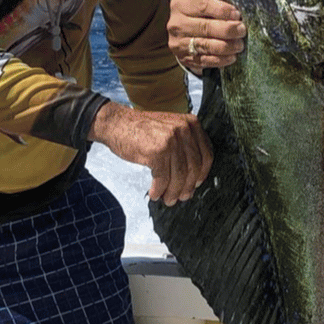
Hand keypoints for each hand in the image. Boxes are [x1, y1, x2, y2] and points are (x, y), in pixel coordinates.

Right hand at [89, 102, 211, 205]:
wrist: (116, 123)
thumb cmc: (142, 129)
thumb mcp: (170, 128)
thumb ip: (185, 145)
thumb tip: (194, 178)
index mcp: (191, 123)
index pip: (206, 154)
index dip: (202, 173)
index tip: (195, 184)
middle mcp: (184, 129)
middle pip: (194, 167)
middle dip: (187, 186)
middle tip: (182, 197)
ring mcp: (171, 140)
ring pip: (179, 175)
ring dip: (174, 192)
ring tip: (168, 200)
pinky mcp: (157, 151)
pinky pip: (163, 178)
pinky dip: (159, 190)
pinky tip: (154, 194)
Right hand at [167, 0, 246, 70]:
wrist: (180, 33)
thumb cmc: (197, 15)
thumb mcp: (200, 5)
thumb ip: (215, 7)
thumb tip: (236, 16)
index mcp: (180, 5)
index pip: (203, 6)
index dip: (222, 10)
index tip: (237, 15)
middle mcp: (177, 24)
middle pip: (205, 27)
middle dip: (227, 30)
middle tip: (242, 30)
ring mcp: (179, 43)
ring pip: (205, 45)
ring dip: (226, 46)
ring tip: (239, 45)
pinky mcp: (184, 58)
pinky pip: (205, 60)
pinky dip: (220, 60)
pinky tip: (232, 57)